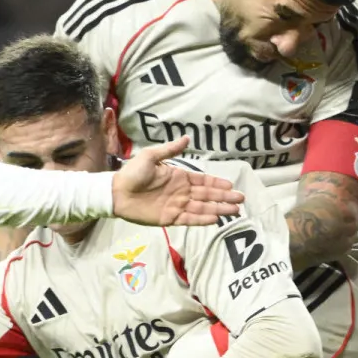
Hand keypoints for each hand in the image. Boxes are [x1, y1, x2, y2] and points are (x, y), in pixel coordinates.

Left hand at [112, 137, 244, 226]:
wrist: (116, 192)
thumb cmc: (132, 173)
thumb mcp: (151, 156)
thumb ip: (170, 150)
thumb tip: (187, 137)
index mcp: (178, 177)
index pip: (203, 181)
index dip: (217, 184)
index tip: (232, 185)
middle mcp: (181, 192)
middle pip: (207, 196)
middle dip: (224, 198)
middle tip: (241, 200)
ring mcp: (176, 206)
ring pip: (202, 208)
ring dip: (218, 209)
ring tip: (234, 211)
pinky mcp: (169, 218)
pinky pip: (189, 219)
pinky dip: (202, 219)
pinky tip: (215, 219)